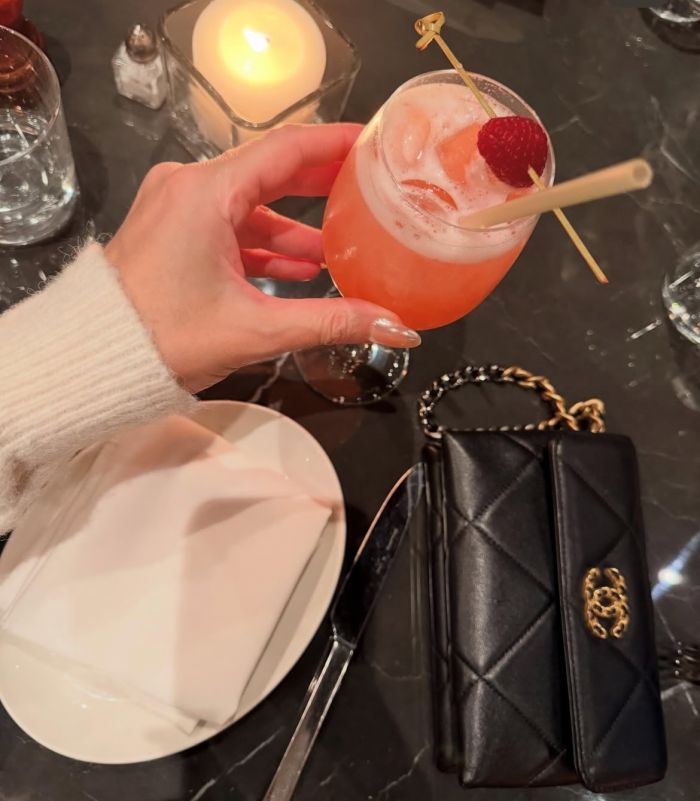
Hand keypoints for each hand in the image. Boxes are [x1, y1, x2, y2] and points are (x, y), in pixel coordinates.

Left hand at [105, 123, 420, 392]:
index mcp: (205, 193)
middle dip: (320, 183)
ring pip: (250, 205)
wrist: (96, 361)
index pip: (285, 148)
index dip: (334, 142)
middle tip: (365, 187)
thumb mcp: (255, 329)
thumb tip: (395, 326)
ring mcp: (177, 209)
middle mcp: (188, 188)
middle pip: (269, 171)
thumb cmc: (161, 338)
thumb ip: (331, 322)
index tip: (371, 141)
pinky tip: (297, 267)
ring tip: (338, 247)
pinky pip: (229, 227)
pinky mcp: (173, 233)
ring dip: (293, 226)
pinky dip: (263, 244)